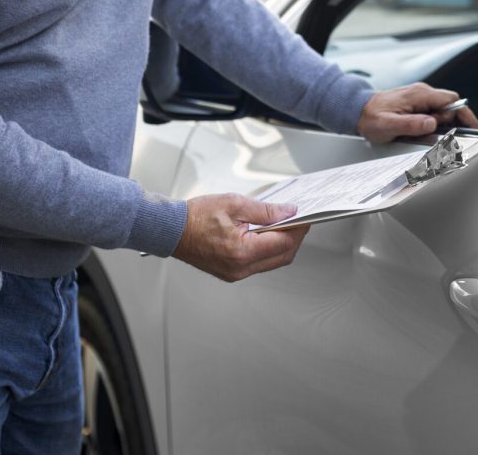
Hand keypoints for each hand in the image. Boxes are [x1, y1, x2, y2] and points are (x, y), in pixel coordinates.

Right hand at [172, 193, 308, 281]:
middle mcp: (240, 268)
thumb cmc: (197, 216)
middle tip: (299, 219)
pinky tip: (268, 234)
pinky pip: (259, 263)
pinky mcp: (231, 273)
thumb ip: (265, 210)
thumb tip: (288, 212)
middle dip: (295, 238)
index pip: (283, 242)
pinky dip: (268, 249)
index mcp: (242, 251)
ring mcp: (236, 273)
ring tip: (285, 224)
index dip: (298, 228)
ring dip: (282, 244)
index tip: (306, 216)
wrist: (171, 231)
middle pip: (282, 256)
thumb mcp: (235, 204)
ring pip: (272, 262)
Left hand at [357, 83, 477, 143]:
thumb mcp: (389, 125)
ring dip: (443, 125)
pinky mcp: (417, 104)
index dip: (465, 114)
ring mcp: (420, 98)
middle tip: (446, 138)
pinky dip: (436, 124)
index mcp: (419, 95)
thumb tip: (432, 123)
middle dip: (454, 123)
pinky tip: (426, 134)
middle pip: (451, 106)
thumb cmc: (371, 117)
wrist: (358, 110)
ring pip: (443, 110)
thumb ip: (411, 124)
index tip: (473, 127)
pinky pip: (434, 113)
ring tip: (429, 137)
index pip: (451, 101)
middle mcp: (422, 93)